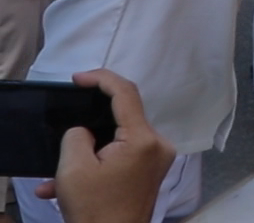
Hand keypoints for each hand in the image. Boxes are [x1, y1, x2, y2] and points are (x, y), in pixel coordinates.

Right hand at [35, 70, 175, 222]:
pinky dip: (96, 166)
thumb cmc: (94, 209)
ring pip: (117, 141)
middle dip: (90, 125)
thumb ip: (77, 136)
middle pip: (124, 117)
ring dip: (88, 153)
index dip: (102, 78)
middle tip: (67, 127)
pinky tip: (64, 188)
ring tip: (59, 174)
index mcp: (143, 139)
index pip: (126, 93)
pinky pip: (121, 158)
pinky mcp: (151, 172)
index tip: (79, 78)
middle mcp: (158, 144)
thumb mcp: (73, 169)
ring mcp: (158, 159)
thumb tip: (85, 130)